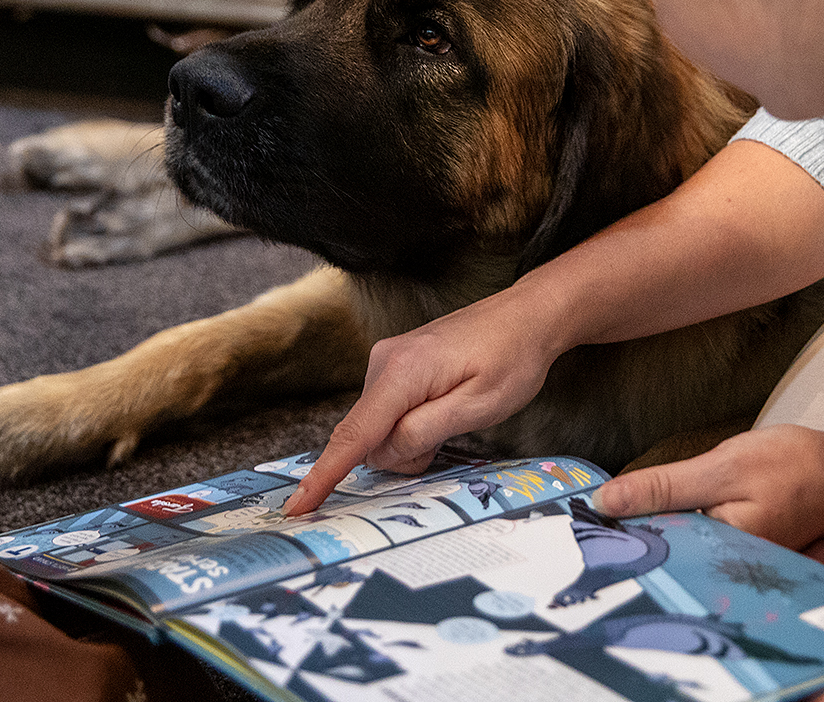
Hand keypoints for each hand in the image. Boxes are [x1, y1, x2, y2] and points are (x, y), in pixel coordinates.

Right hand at [285, 291, 566, 513]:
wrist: (527, 317)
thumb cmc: (512, 359)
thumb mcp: (479, 406)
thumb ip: (425, 432)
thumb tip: (383, 453)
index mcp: (402, 372)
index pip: (354, 434)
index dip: (324, 476)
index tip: (296, 506)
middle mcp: (384, 361)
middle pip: (369, 438)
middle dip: (405, 452)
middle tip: (452, 432)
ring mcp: (386, 361)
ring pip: (380, 430)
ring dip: (411, 438)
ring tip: (454, 415)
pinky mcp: (394, 365)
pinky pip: (387, 413)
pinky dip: (411, 424)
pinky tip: (442, 408)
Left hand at [592, 398, 823, 551]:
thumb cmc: (795, 464)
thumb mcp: (722, 466)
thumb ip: (664, 485)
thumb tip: (606, 501)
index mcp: (720, 552)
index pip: (652, 548)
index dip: (617, 530)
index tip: (582, 513)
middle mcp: (724, 568)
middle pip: (662, 551)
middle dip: (633, 531)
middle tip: (597, 510)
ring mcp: (731, 561)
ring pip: (677, 544)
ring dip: (654, 526)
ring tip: (624, 513)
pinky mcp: (737, 549)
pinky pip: (695, 539)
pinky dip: (677, 524)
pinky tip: (662, 513)